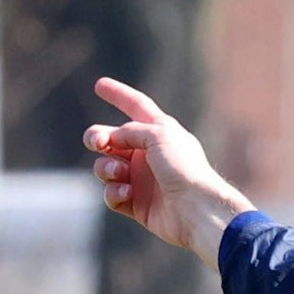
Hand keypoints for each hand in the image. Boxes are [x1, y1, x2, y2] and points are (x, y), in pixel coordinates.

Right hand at [84, 77, 255, 261]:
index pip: (136, 106)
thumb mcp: (158, 134)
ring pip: (106, 168)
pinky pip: (112, 194)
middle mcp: (148, 153)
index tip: (99, 85)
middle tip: (98, 142)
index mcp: (159, 132)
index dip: (119, 95)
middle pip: (110, 139)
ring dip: (106, 168)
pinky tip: (126, 192)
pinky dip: (114, 192)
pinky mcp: (136, 204)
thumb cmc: (183, 167)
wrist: (196, 208)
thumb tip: (111, 139)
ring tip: (118, 172)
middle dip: (97, 138)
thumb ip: (129, 131)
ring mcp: (141, 179)